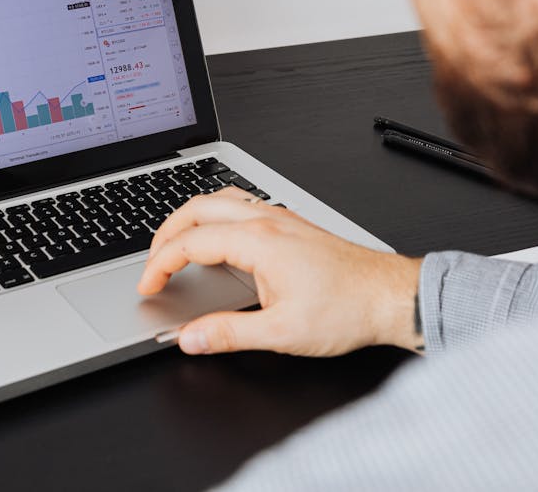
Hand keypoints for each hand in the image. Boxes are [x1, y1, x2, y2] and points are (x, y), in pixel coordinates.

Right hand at [137, 187, 422, 356]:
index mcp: (259, 241)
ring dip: (189, 218)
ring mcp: (280, 218)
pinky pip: (240, 204)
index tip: (148, 286)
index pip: (190, 242)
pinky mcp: (291, 224)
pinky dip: (214, 216)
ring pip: (219, 199)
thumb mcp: (282, 334)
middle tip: (151, 263)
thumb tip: (189, 338)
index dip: (160, 265)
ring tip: (174, 244)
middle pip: (197, 208)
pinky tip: (217, 235)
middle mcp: (267, 220)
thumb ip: (228, 334)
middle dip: (165, 233)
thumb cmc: (347, 310)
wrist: (388, 296)